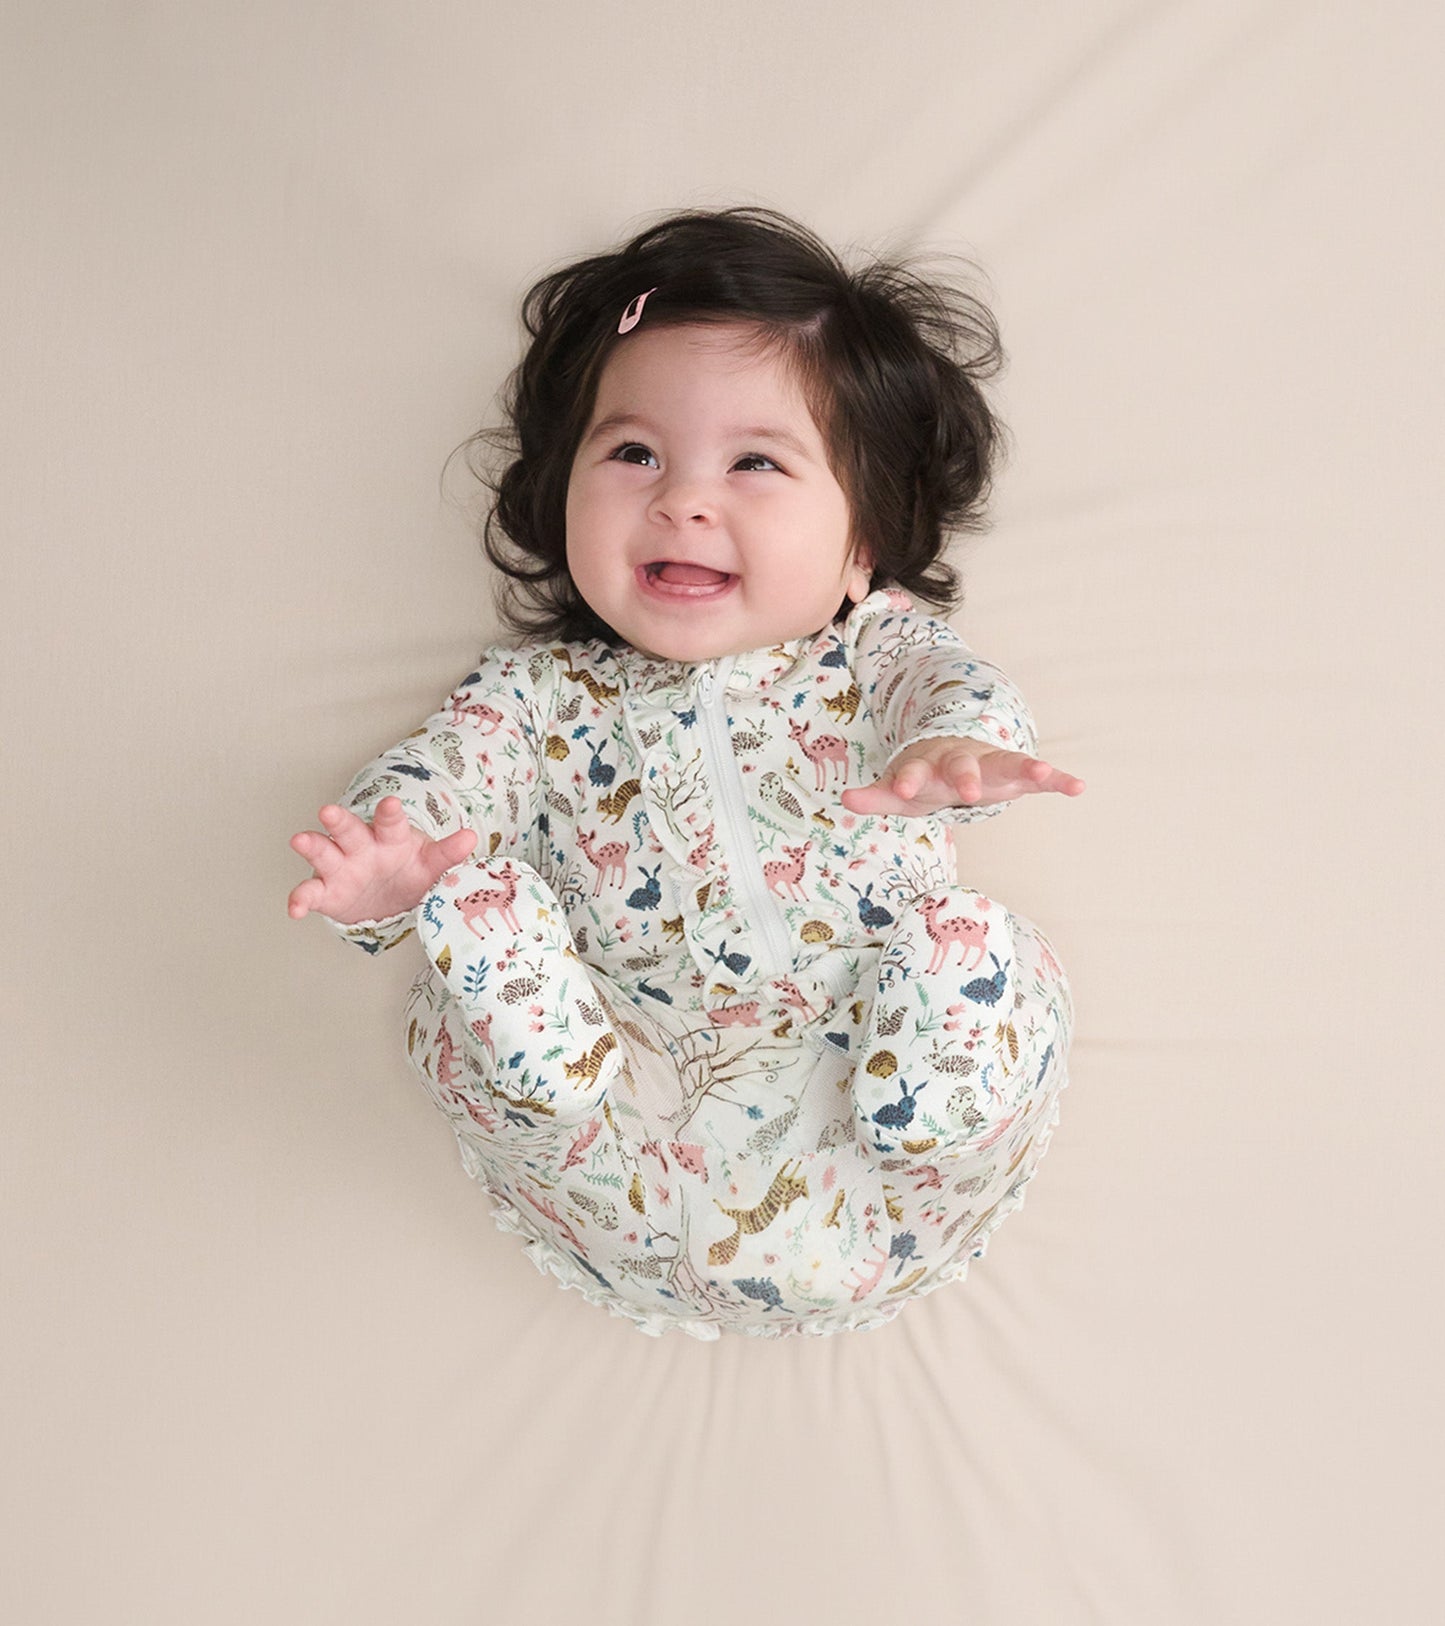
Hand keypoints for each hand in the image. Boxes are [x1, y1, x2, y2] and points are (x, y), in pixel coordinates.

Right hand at [287, 796, 478, 923]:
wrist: (390, 897)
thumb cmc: (410, 870)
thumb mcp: (432, 863)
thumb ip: (448, 853)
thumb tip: (470, 838)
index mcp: (389, 837)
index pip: (389, 822)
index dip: (389, 813)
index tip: (390, 803)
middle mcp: (360, 847)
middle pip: (348, 830)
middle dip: (339, 821)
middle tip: (329, 811)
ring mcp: (340, 867)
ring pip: (323, 853)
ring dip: (312, 846)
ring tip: (300, 840)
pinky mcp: (326, 891)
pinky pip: (310, 893)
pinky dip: (300, 899)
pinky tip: (295, 909)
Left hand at [840, 737, 1085, 816]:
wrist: (954, 756)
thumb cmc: (926, 778)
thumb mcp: (899, 788)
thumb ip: (877, 795)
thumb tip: (845, 800)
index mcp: (929, 765)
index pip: (915, 770)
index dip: (908, 779)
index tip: (902, 790)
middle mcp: (961, 760)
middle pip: (962, 765)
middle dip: (964, 776)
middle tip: (967, 791)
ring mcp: (991, 764)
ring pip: (1006, 763)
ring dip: (1023, 767)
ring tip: (1042, 773)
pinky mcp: (1016, 774)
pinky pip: (1040, 777)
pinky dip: (1058, 780)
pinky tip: (1079, 787)